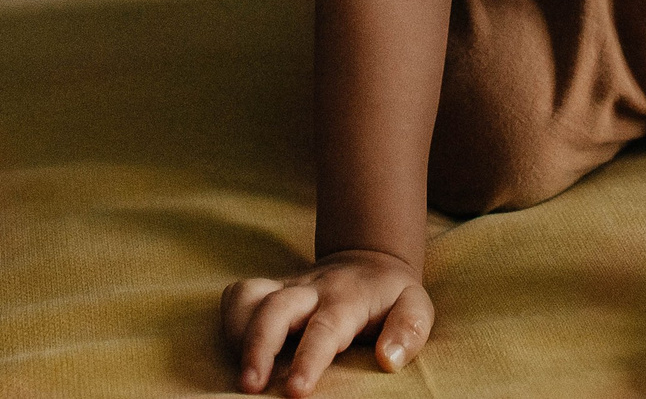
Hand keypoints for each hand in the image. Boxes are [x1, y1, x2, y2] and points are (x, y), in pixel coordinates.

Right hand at [219, 248, 433, 396]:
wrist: (369, 260)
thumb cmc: (390, 296)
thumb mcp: (415, 306)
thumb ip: (409, 330)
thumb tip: (387, 359)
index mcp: (346, 299)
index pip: (324, 328)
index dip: (307, 359)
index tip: (294, 391)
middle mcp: (311, 289)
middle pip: (276, 308)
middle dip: (259, 346)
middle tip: (250, 387)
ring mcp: (286, 287)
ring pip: (250, 296)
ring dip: (238, 333)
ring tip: (241, 374)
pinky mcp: (269, 289)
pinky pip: (239, 294)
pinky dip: (230, 319)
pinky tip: (236, 349)